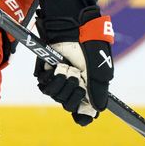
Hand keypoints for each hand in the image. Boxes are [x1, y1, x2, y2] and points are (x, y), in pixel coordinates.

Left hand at [34, 7, 114, 125]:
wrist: (74, 28)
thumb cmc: (89, 46)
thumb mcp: (99, 70)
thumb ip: (98, 91)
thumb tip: (97, 111)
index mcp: (88, 86)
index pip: (83, 110)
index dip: (82, 116)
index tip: (82, 117)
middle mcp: (72, 85)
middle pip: (68, 105)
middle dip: (73, 95)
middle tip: (79, 80)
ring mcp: (58, 79)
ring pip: (56, 97)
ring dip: (63, 86)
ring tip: (69, 70)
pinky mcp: (45, 71)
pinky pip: (45, 85)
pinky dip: (53, 78)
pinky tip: (59, 67)